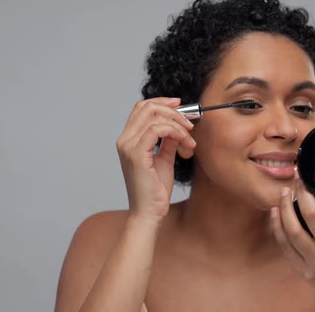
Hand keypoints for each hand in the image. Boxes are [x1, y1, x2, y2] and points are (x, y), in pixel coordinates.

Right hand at [116, 97, 195, 223]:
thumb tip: (178, 125)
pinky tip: (185, 144)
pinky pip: (158, 129)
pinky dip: (176, 132)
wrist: (150, 213)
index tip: (180, 105)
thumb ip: (168, 141)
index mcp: (128, 140)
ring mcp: (128, 146)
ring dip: (179, 125)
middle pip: (147, 107)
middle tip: (190, 124)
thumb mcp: (164, 159)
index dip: (162, 102)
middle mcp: (124, 140)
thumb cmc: (155, 190)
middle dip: (173, 111)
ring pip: (154, 116)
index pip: (141, 108)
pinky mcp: (136, 154)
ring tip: (190, 142)